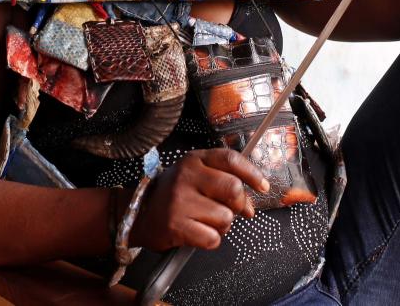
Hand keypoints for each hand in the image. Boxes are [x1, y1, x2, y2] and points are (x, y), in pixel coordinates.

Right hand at [129, 148, 268, 251]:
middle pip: (233, 189)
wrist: (137, 213)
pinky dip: (210, 239)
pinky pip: (212, 238)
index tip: (262, 186)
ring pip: (226, 217)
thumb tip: (249, 207)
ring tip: (205, 220)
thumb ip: (223, 182)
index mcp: (194, 160)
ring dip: (222, 225)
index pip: (231, 159)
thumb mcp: (194, 176)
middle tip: (230, 210)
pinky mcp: (176, 225)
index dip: (252, 173)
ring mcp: (180, 201)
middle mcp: (186, 176)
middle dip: (238, 205)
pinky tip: (197, 231)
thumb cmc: (172, 195)